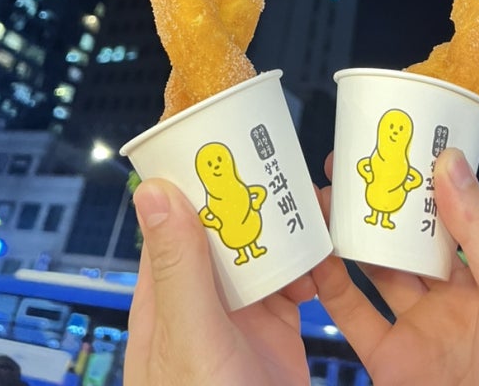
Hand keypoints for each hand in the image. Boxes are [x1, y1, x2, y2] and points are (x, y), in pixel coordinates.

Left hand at [126, 178, 314, 385]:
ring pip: (264, 253)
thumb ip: (178, 267)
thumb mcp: (189, 335)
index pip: (175, 219)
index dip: (198, 180)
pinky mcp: (277, 333)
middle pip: (226, 230)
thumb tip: (152, 191)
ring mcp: (241, 317)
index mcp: (167, 294)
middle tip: (285, 166)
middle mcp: (202, 300)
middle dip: (254, 198)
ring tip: (315, 204)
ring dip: (288, 229)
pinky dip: (313, 266)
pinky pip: (296, 283)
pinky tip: (326, 255)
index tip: (224, 142)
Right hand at [312, 148, 478, 385]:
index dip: (419, 179)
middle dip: (375, 204)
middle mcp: (453, 296)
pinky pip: (354, 318)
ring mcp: (419, 330)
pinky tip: (311, 257)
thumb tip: (449, 161)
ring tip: (316, 202)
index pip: (451, 211)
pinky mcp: (389, 364)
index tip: (388, 143)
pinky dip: (329, 288)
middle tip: (339, 167)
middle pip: (406, 238)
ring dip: (346, 238)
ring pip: (375, 272)